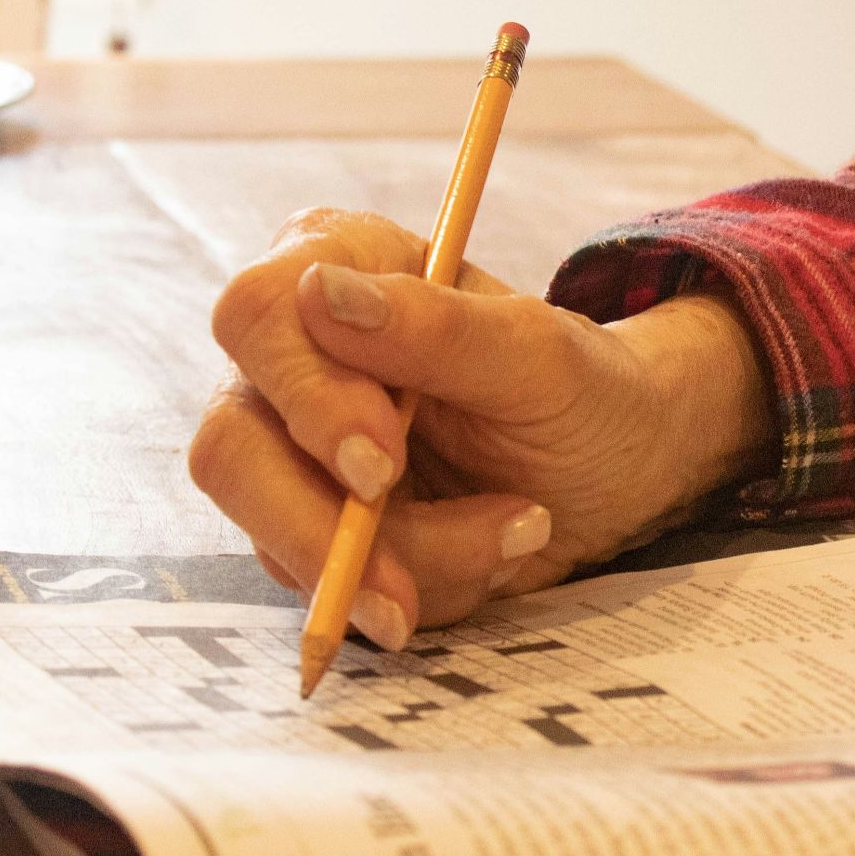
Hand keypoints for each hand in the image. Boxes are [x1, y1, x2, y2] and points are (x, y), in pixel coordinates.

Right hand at [190, 208, 773, 647]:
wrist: (623, 473)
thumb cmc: (585, 392)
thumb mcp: (540, 357)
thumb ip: (438, 328)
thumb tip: (319, 293)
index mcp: (338, 267)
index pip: (257, 319)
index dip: (308, 399)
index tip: (380, 463)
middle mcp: (295, 357)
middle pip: (231, 448)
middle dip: (326, 527)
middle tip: (412, 573)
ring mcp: (294, 451)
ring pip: (279, 535)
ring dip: (410, 562)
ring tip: (522, 532)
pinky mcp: (314, 527)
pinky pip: (328, 585)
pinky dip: (421, 588)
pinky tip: (495, 557)